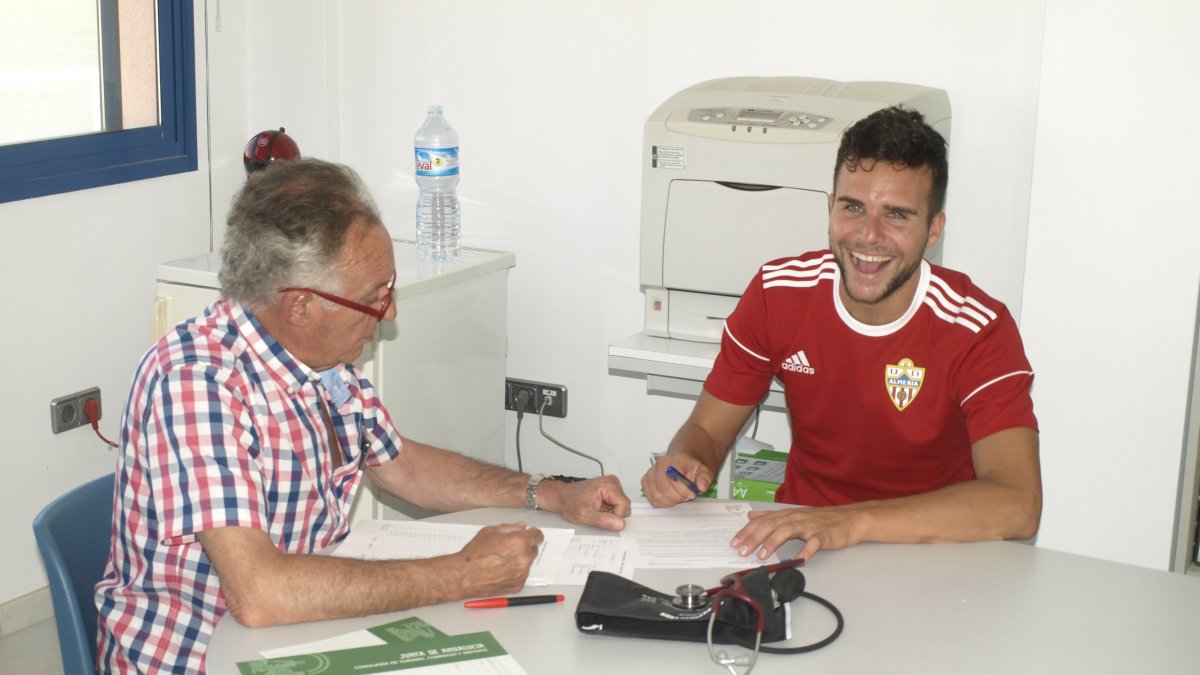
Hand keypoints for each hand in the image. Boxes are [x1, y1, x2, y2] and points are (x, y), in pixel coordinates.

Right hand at [457, 523, 544, 597]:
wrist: (464, 575)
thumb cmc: (474, 554)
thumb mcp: (490, 531)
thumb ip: (510, 528)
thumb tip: (521, 527)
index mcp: (520, 541)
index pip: (538, 535)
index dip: (532, 534)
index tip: (530, 535)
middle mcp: (524, 558)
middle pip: (534, 549)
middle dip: (524, 547)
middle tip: (508, 549)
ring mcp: (522, 573)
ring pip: (527, 563)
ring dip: (519, 560)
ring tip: (501, 561)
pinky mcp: (519, 585)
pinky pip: (522, 575)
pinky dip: (515, 573)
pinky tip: (501, 571)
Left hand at [544, 476, 630, 530]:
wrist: (562, 497)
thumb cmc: (570, 502)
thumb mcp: (585, 515)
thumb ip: (604, 520)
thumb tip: (620, 524)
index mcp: (607, 485)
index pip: (624, 505)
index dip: (615, 516)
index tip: (602, 517)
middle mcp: (612, 482)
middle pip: (625, 505)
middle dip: (613, 514)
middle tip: (598, 513)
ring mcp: (612, 484)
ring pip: (623, 505)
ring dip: (612, 511)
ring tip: (597, 509)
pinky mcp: (611, 489)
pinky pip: (618, 503)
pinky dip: (610, 508)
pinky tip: (599, 507)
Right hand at [640, 455, 712, 507]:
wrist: (682, 464)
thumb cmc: (691, 469)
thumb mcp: (704, 471)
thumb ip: (705, 478)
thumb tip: (702, 486)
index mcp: (676, 459)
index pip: (674, 476)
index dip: (682, 489)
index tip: (691, 493)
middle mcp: (660, 464)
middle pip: (663, 487)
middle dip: (676, 497)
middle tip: (685, 497)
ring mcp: (651, 473)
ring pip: (656, 495)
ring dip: (669, 501)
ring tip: (678, 496)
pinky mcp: (645, 481)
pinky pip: (651, 498)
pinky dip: (661, 502)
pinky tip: (669, 498)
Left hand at [730, 506, 864, 561]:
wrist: (850, 519)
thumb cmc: (821, 520)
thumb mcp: (793, 515)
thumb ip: (771, 516)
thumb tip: (750, 516)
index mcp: (787, 515)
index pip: (763, 521)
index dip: (748, 531)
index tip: (734, 542)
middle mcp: (796, 518)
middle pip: (772, 525)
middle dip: (754, 537)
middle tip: (742, 550)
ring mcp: (810, 526)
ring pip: (788, 530)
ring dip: (773, 542)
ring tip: (762, 555)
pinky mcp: (824, 535)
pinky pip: (815, 542)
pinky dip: (807, 550)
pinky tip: (800, 559)